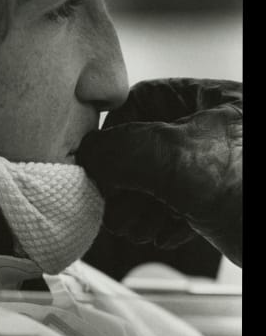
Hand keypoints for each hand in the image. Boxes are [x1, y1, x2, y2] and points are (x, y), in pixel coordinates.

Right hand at [77, 79, 241, 265]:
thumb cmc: (258, 190)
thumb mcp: (184, 161)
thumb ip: (124, 151)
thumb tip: (85, 159)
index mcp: (209, 99)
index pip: (140, 103)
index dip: (113, 137)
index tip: (97, 171)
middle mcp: (216, 128)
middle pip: (148, 145)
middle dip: (124, 182)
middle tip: (112, 208)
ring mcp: (225, 167)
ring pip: (164, 178)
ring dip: (141, 206)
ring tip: (133, 228)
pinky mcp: (233, 202)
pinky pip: (186, 204)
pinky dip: (166, 220)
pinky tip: (162, 236)